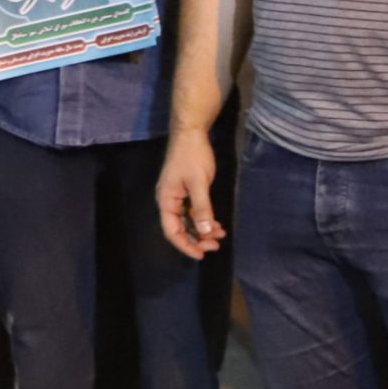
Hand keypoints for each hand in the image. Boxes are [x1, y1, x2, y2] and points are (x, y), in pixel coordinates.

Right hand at [156, 129, 224, 259]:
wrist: (191, 133)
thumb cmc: (192, 157)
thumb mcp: (199, 183)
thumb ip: (201, 208)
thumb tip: (204, 231)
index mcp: (166, 201)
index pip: (172, 231)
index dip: (185, 245)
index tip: (201, 255)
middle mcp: (169, 201)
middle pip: (180, 228)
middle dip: (197, 238)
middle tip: (216, 244)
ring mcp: (178, 197)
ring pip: (188, 221)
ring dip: (203, 229)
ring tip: (220, 234)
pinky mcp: (186, 192)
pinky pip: (193, 212)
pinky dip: (204, 219)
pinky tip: (217, 224)